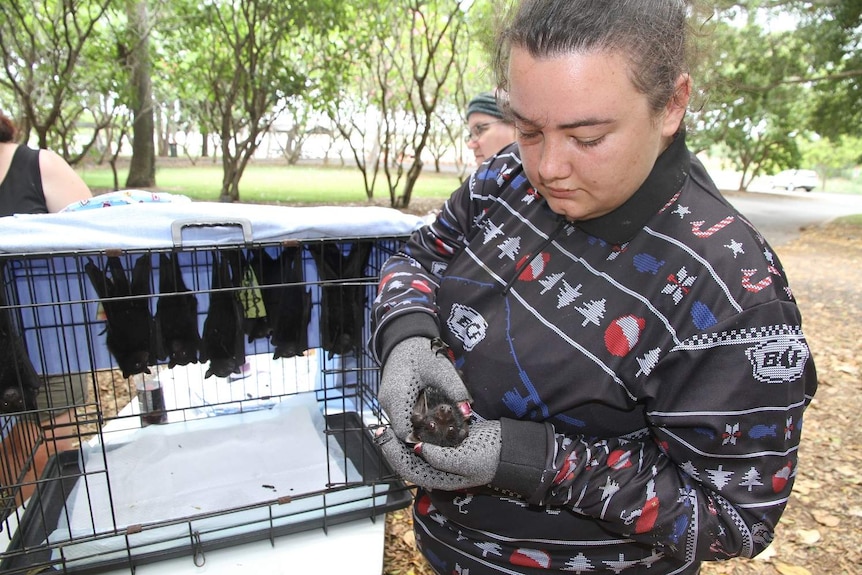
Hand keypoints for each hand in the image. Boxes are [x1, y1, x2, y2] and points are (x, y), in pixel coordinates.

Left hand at [375, 420, 501, 490]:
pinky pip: (425, 437)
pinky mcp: (446, 442)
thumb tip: (418, 449)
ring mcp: (441, 456)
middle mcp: (437, 469)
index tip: (384, 438)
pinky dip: (415, 429)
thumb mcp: (466, 461)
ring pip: (413, 448)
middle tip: (380, 428)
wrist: (510, 449)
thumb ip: (441, 459)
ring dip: (401, 436)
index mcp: (439, 478)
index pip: (408, 470)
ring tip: (390, 422)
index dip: (392, 455)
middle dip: (392, 445)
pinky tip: (409, 418)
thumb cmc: (490, 457)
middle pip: (407, 459)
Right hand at [378, 337, 471, 441]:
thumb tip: (468, 412)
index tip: (444, 437)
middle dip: (428, 433)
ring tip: (446, 421)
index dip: (424, 439)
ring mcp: (389, 402)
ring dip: (424, 425)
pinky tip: (436, 412)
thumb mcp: (442, 368)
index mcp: (397, 397)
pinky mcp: (394, 399)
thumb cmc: (423, 352)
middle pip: (406, 431)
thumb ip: (455, 389)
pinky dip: (420, 416)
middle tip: (450, 431)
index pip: (405, 433)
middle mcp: (389, 403)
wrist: (407, 339)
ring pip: (406, 423)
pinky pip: (405, 414)